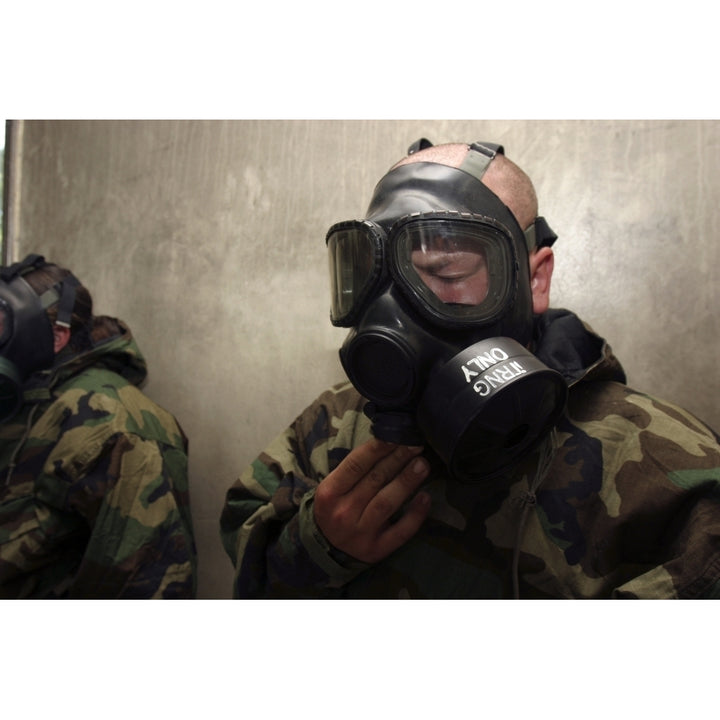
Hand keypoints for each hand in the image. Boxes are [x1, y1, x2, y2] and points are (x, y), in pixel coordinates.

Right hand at [313, 438, 430, 563]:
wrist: (328, 549)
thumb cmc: (336, 507)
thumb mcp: (334, 487)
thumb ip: (355, 467)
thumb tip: (388, 441)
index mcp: (330, 492)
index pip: (355, 464)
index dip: (377, 448)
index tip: (396, 435)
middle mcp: (343, 512)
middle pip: (374, 480)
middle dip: (397, 459)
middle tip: (416, 445)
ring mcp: (360, 533)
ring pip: (387, 503)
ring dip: (406, 482)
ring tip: (423, 465)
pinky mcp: (377, 550)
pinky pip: (400, 531)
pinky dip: (415, 515)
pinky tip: (426, 498)